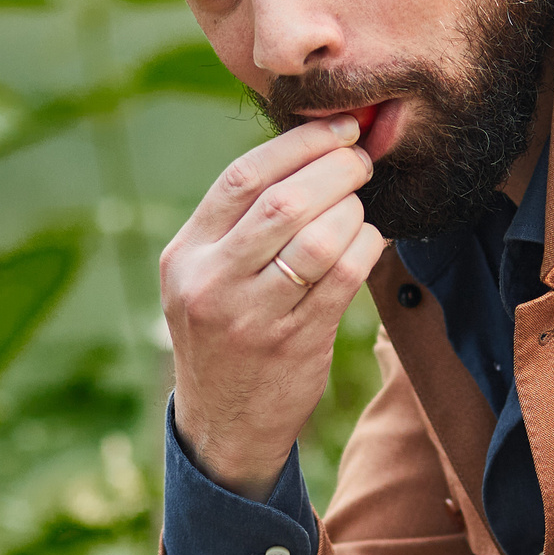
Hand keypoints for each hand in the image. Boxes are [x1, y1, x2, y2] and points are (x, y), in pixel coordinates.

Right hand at [161, 115, 387, 498]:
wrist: (222, 425)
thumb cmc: (223, 332)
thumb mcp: (203, 277)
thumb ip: (238, 222)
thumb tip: (310, 151)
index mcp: (185, 255)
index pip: (241, 177)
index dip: (298, 145)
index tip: (337, 129)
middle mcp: (211, 283)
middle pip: (283, 202)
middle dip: (334, 169)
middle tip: (360, 160)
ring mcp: (252, 317)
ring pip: (318, 238)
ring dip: (353, 209)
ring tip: (361, 202)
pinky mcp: (294, 343)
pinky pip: (344, 278)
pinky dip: (365, 247)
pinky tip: (368, 240)